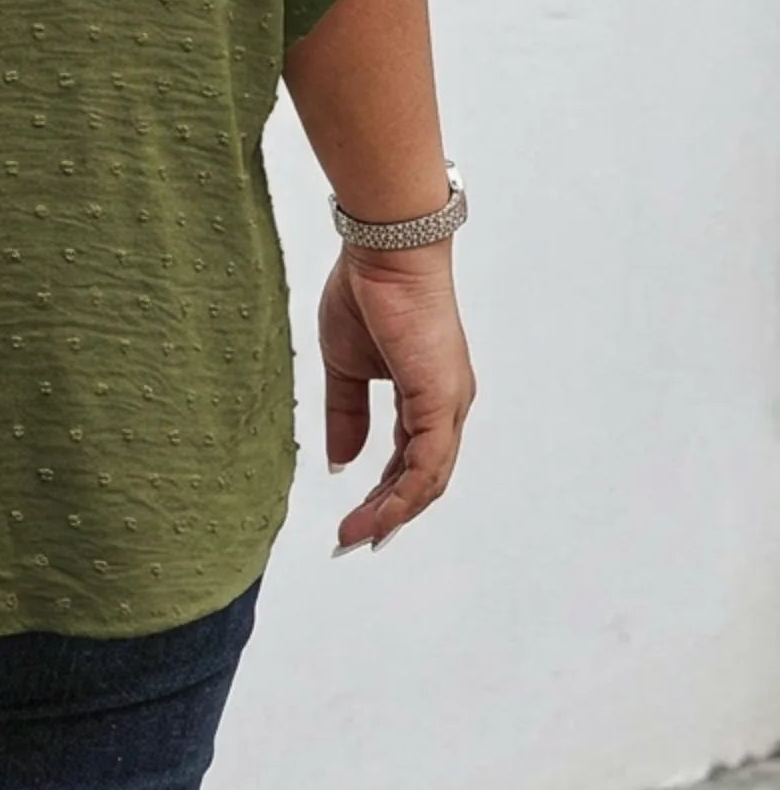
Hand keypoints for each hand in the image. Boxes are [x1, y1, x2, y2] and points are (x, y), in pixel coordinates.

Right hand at [318, 242, 475, 552]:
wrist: (385, 252)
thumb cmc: (367, 292)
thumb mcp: (345, 364)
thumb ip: (345, 413)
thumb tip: (341, 462)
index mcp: (425, 393)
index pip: (407, 457)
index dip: (383, 491)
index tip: (353, 518)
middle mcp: (446, 405)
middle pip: (422, 477)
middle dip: (388, 513)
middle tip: (353, 538)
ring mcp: (448, 404)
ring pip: (428, 479)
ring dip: (393, 513)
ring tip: (357, 535)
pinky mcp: (441, 401)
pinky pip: (427, 465)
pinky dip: (403, 495)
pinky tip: (378, 513)